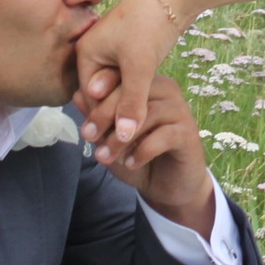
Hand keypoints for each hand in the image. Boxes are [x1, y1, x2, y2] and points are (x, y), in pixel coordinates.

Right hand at [69, 0, 186, 159]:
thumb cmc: (150, 25)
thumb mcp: (139, 66)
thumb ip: (131, 102)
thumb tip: (122, 136)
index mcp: (86, 52)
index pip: (89, 98)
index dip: (101, 123)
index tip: (111, 149)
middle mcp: (94, 52)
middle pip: (100, 96)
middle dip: (110, 121)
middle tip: (119, 152)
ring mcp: (112, 53)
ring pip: (115, 92)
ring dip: (124, 112)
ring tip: (134, 140)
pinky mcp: (129, 54)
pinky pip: (127, 83)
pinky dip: (134, 99)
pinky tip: (146, 118)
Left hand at [83, 70, 216, 235]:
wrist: (167, 186)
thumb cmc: (137, 156)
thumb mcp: (110, 138)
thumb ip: (97, 118)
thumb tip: (77, 95)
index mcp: (146, 85)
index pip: (121, 78)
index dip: (98, 97)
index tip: (84, 125)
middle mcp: (165, 91)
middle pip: (133, 93)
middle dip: (105, 116)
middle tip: (89, 139)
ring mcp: (179, 110)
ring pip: (147, 115)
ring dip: (121, 139)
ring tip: (106, 157)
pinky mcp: (188, 133)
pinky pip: (163, 136)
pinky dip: (142, 151)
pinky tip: (130, 164)